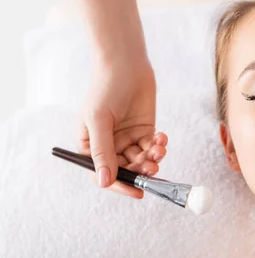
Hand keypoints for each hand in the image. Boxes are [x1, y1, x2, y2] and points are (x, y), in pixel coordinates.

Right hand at [77, 61, 167, 197]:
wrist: (126, 65)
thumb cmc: (106, 89)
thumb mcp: (99, 120)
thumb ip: (102, 152)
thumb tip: (104, 182)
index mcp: (89, 146)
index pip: (103, 175)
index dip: (120, 186)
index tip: (137, 192)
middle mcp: (109, 146)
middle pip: (126, 170)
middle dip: (140, 171)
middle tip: (152, 167)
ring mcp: (127, 140)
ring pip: (142, 161)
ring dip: (152, 159)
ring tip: (158, 149)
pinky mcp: (144, 132)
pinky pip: (152, 148)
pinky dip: (159, 146)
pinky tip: (161, 137)